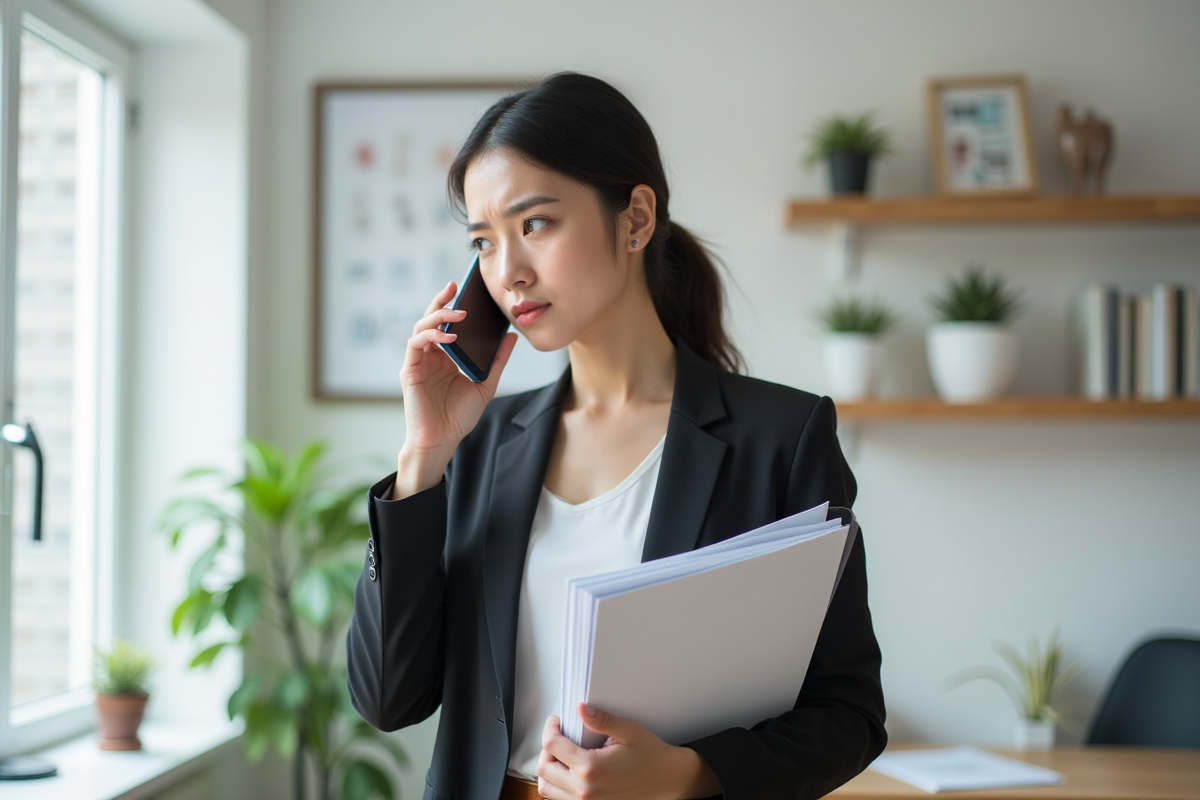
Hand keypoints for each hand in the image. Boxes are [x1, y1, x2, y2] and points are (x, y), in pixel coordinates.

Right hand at [394, 281, 517, 497]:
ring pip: (421, 327)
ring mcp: (418, 362)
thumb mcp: (485, 384)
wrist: (442, 441)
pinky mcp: (410, 371)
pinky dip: (431, 336)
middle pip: (430, 319)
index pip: (446, 324)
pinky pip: (416, 345)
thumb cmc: (459, 417)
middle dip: (440, 300)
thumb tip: (511, 336)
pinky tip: (449, 337)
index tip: (463, 288)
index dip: (450, 304)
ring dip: (438, 316)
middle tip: (454, 287)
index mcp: (445, 357)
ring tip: (459, 314)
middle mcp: (430, 356)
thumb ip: (496, 360)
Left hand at [536, 704, 719, 799]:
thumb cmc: (651, 756)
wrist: (668, 781)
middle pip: (544, 768)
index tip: (557, 722)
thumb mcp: (629, 732)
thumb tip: (581, 709)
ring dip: (550, 769)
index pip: (552, 745)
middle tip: (559, 735)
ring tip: (562, 754)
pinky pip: (561, 799)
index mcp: (591, 768)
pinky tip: (570, 771)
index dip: (550, 728)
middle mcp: (585, 790)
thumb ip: (602, 720)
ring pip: (548, 788)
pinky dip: (558, 785)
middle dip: (547, 748)